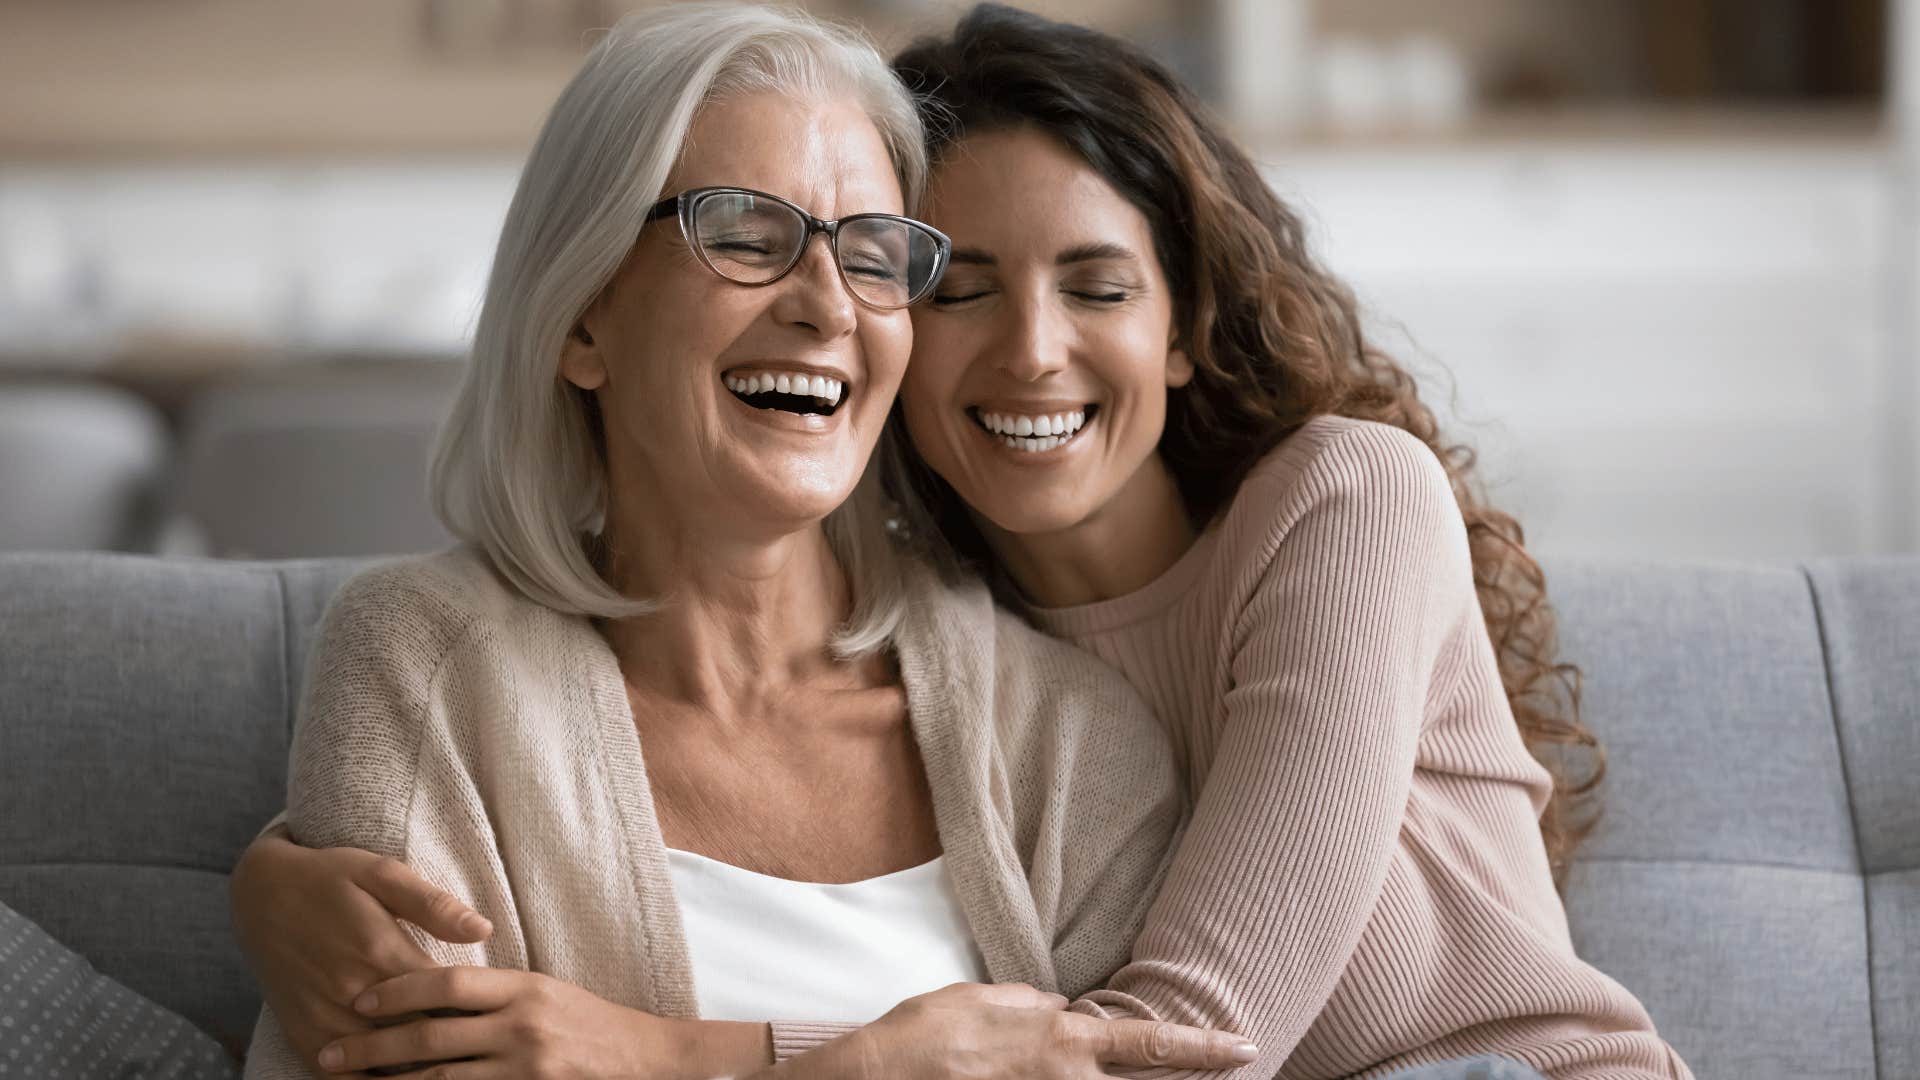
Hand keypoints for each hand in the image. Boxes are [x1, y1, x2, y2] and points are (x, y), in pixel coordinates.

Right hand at [228, 827, 491, 1067]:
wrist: (260, 894)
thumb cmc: (331, 878)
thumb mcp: (382, 873)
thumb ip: (433, 905)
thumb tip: (484, 929)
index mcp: (382, 955)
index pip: (447, 1002)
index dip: (477, 1014)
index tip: (501, 1020)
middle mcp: (353, 997)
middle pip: (420, 1041)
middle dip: (455, 1048)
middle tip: (486, 1054)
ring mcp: (326, 1022)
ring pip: (385, 1069)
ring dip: (420, 1072)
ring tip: (454, 1072)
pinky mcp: (305, 1037)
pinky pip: (343, 1079)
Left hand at [315, 966, 688, 1078]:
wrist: (645, 1057)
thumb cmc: (589, 1022)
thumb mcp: (544, 992)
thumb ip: (494, 994)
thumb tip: (431, 994)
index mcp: (523, 988)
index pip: (447, 983)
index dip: (396, 991)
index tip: (359, 1001)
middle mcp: (521, 1026)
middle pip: (430, 1035)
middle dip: (371, 1046)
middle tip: (327, 1053)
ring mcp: (525, 1068)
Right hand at [828, 982, 1257, 1079]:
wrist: (879, 1078)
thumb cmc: (929, 1033)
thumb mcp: (988, 999)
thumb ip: (1035, 1008)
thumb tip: (1059, 1014)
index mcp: (1063, 1041)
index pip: (1150, 1045)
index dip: (1202, 1050)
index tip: (1243, 1049)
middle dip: (1158, 1075)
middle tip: (1154, 1061)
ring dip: (1076, 1072)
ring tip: (1022, 1055)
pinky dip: (1036, 1077)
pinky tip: (1007, 1068)